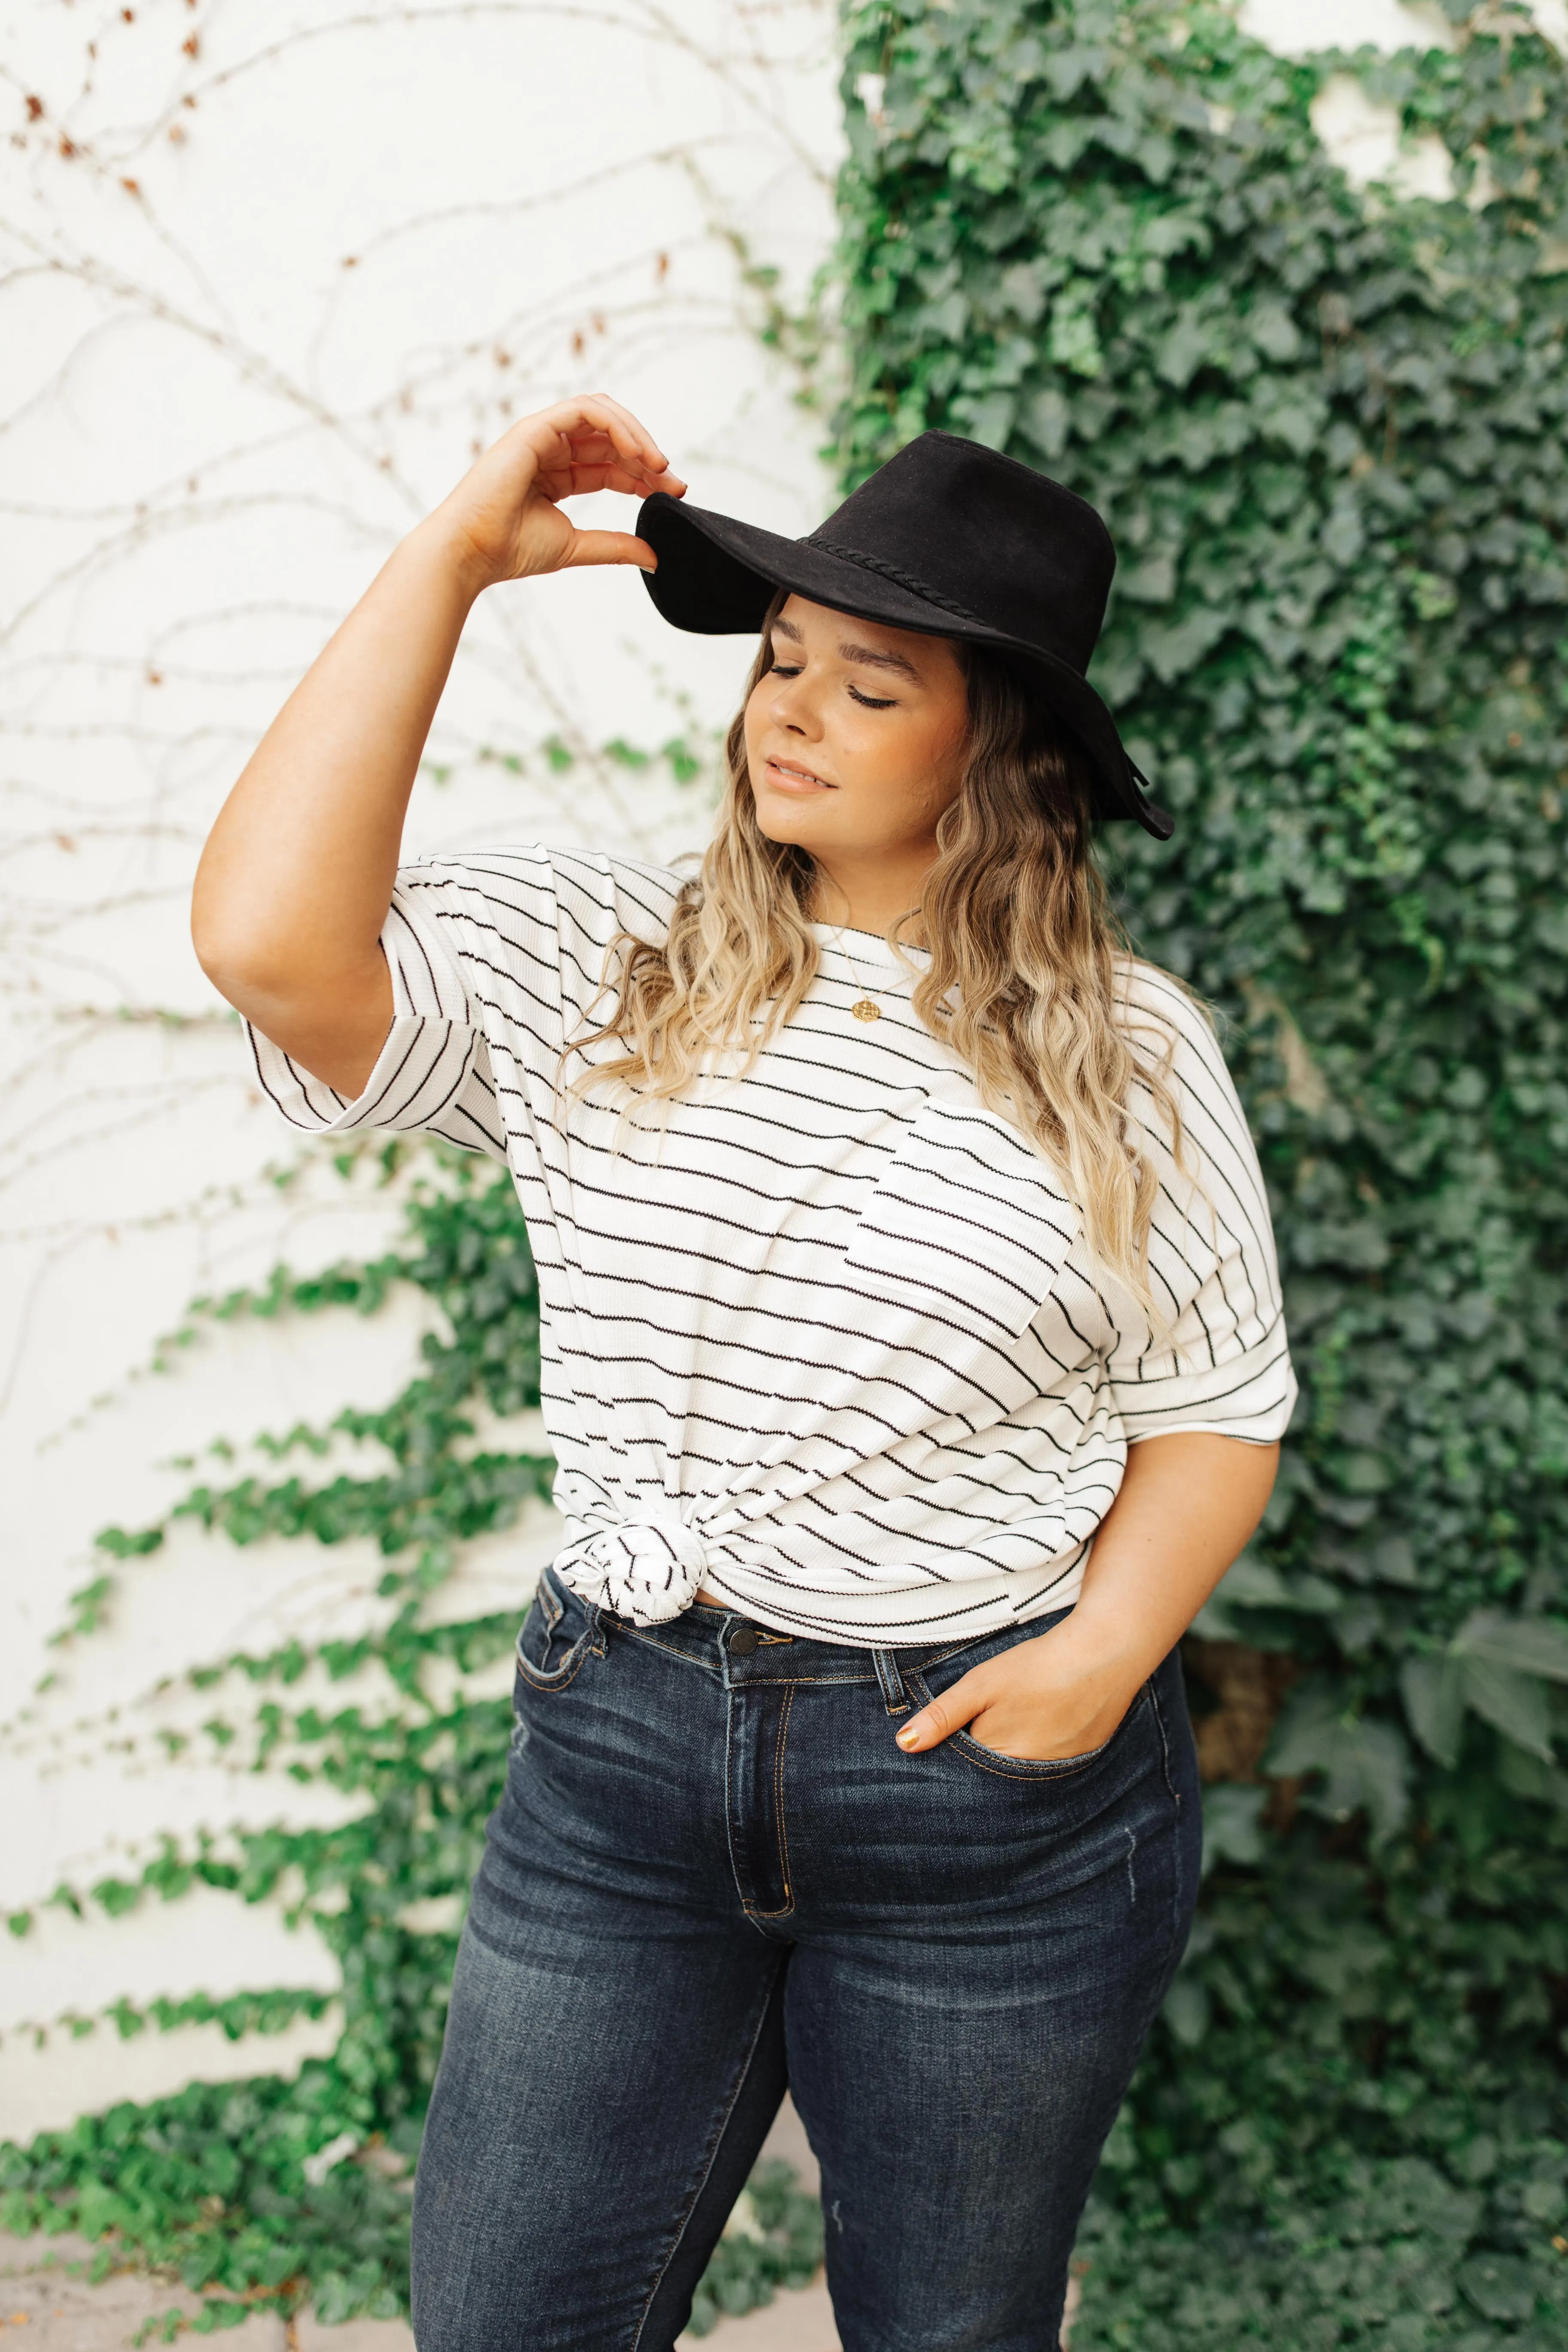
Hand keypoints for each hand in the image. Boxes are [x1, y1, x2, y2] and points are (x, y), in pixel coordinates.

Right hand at [431, 393, 685, 591]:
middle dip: (648, 457)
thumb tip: (653, 558)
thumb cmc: (510, 550)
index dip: (644, 476)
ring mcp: (541, 436)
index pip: (611, 465)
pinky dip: (614, 424)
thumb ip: (614, 547)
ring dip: (636, 435)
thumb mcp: (576, 547)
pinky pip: (583, 410)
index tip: (674, 494)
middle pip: (611, 439)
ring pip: (601, 415)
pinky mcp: (534, 428)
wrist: (472, 551)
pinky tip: (636, 451)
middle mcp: (550, 451)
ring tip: (659, 465)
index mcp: (557, 475)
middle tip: (675, 482)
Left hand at [894, 1619, 1141, 1760]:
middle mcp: (1029, 1777)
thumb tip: (904, 1745)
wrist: (1103, 1654)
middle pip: (993, 1772)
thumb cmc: (1037, 1667)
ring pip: (1021, 1767)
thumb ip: (943, 1716)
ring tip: (1023, 1712)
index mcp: (999, 1760)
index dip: (956, 1748)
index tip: (963, 1724)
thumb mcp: (981, 1685)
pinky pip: (1049, 1761)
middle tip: (997, 1712)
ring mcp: (1059, 1771)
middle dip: (984, 1751)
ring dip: (1014, 1749)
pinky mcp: (1081, 1759)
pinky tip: (1045, 1718)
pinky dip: (1042, 1744)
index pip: (964, 1770)